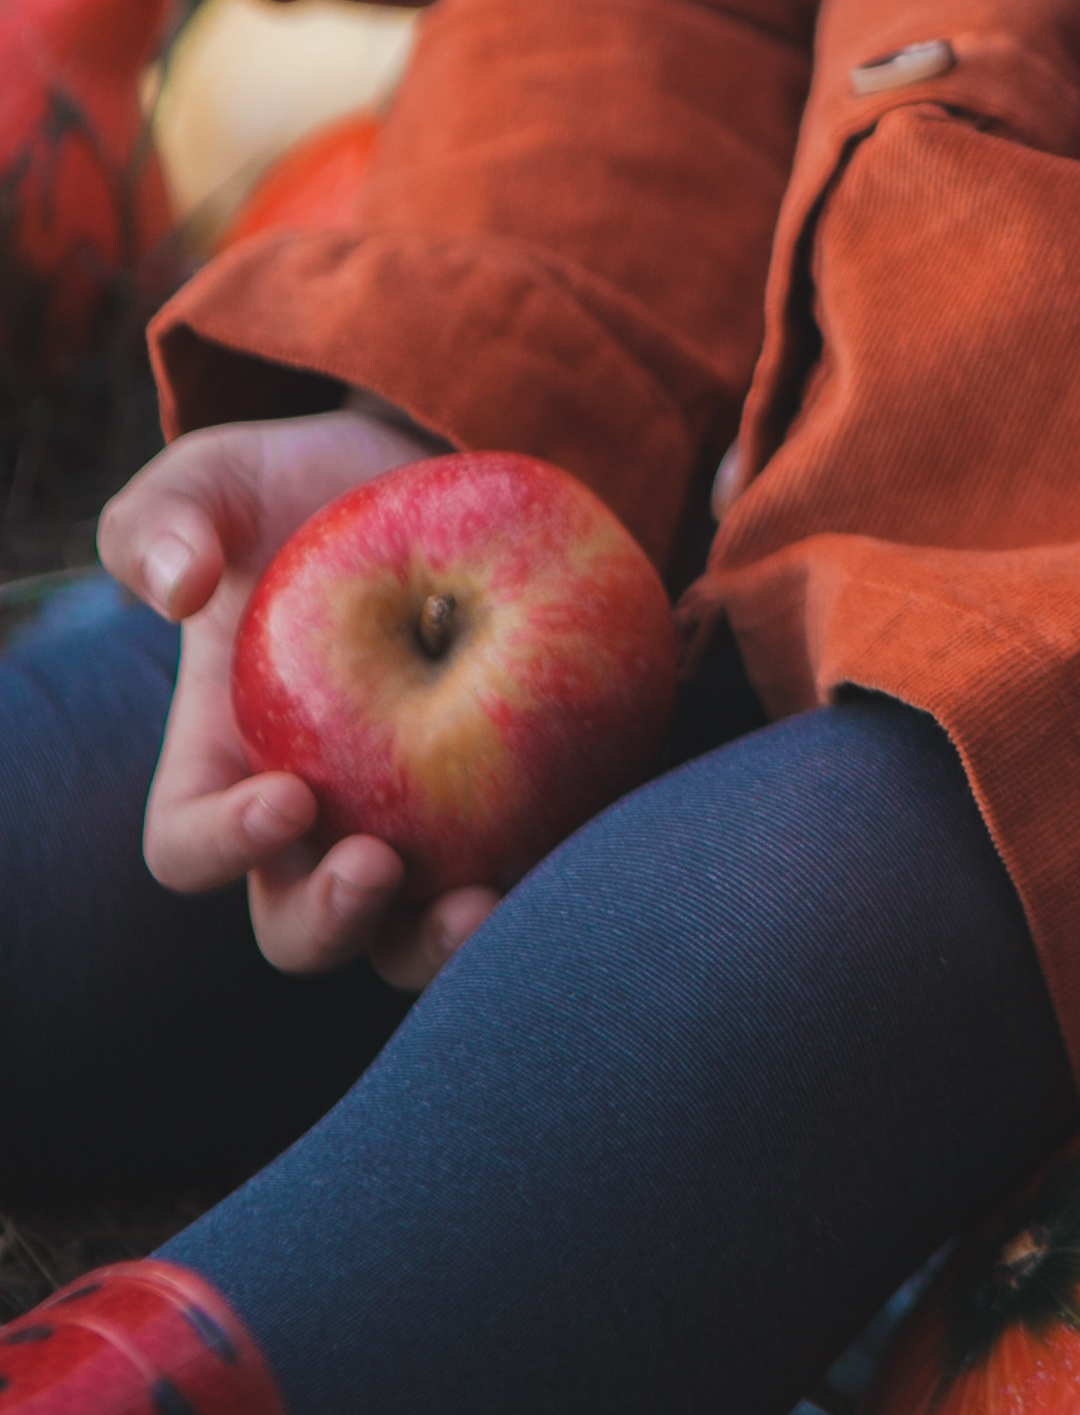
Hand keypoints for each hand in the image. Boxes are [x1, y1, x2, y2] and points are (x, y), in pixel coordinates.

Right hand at [99, 411, 502, 988]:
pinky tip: (578, 848)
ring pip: (406, 933)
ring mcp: (407, 822)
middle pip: (299, 927)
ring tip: (482, 905)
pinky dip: (545, 874)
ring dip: (437, 942)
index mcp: (220, 767)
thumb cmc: (293, 489)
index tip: (289, 795)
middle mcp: (310, 822)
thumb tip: (178, 582)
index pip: (190, 847)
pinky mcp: (501, 804)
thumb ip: (166, 519)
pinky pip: (519, 866)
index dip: (224, 845)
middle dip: (332, 922)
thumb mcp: (216, 478)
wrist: (411, 472)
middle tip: (380, 866)